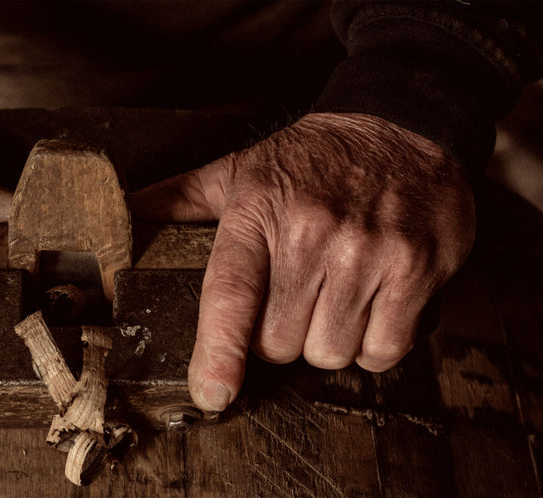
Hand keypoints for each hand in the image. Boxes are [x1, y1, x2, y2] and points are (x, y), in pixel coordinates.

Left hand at [128, 113, 474, 411]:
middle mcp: (312, 234)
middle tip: (297, 297)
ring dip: (331, 340)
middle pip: (279, 343)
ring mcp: (367, 253)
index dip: (219, 353)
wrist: (406, 121)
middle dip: (282, 335)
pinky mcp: (416, 270)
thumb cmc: (316, 158)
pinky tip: (375, 305)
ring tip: (337, 295)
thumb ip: (183, 198)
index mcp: (258, 212)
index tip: (212, 393)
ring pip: (330, 352)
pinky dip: (378, 343)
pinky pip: (384, 349)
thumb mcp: (242, 168)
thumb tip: (126, 213)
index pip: (230, 295)